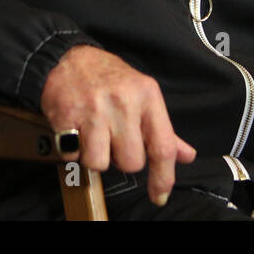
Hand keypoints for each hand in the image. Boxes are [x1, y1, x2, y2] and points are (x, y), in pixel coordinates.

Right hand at [40, 44, 195, 206]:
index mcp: (147, 96)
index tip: (160, 195)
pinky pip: (73, 155)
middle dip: (121, 159)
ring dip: (96, 157)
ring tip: (93, 136)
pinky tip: (76, 131)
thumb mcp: (143, 95)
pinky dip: (73, 150)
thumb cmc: (111, 80)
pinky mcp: (66, 116)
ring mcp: (94, 109)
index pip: (163, 146)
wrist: (70, 58)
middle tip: (113, 140)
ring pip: (100, 163)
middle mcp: (123, 102)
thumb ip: (164, 130)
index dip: (163, 177)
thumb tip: (187, 156)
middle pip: (131, 162)